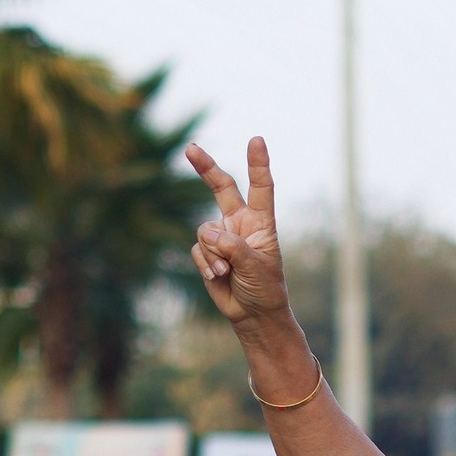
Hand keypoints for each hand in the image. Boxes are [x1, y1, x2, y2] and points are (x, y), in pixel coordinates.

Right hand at [189, 138, 292, 330]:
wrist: (253, 314)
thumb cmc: (265, 289)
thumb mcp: (256, 266)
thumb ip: (233, 246)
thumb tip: (207, 233)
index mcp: (261, 222)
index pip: (260, 188)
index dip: (258, 164)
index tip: (256, 140)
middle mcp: (240, 224)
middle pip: (221, 188)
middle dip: (205, 168)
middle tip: (190, 148)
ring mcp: (222, 237)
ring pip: (204, 232)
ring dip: (212, 254)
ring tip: (228, 272)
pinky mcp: (207, 252)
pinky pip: (196, 250)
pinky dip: (204, 264)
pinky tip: (217, 277)